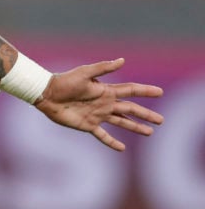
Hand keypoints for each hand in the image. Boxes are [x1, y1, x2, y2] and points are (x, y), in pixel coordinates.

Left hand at [34, 58, 163, 151]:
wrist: (47, 94)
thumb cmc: (64, 81)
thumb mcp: (85, 72)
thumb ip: (103, 68)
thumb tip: (122, 60)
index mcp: (105, 91)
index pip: (130, 91)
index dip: (144, 91)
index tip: (159, 92)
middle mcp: (105, 103)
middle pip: (130, 110)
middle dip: (146, 114)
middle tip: (161, 120)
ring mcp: (97, 115)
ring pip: (121, 122)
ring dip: (135, 127)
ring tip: (150, 132)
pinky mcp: (88, 125)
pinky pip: (102, 135)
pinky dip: (112, 142)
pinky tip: (121, 148)